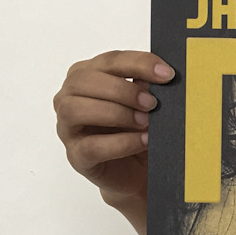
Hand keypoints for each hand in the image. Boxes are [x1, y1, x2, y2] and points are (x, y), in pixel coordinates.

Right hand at [54, 50, 174, 234]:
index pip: (108, 61)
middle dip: (122, 90)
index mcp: (87, 76)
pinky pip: (91, 146)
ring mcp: (68, 128)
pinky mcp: (77, 156)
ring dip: (116, 113)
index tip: (166, 74)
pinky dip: (120, 142)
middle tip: (152, 103)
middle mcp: (70, 98)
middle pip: (83, 81)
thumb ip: (147, 88)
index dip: (138, 64)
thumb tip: (162, 76)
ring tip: (146, 122)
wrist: (137, 173)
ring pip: (76, 109)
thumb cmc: (137, 132)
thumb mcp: (146, 106)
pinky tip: (143, 141)